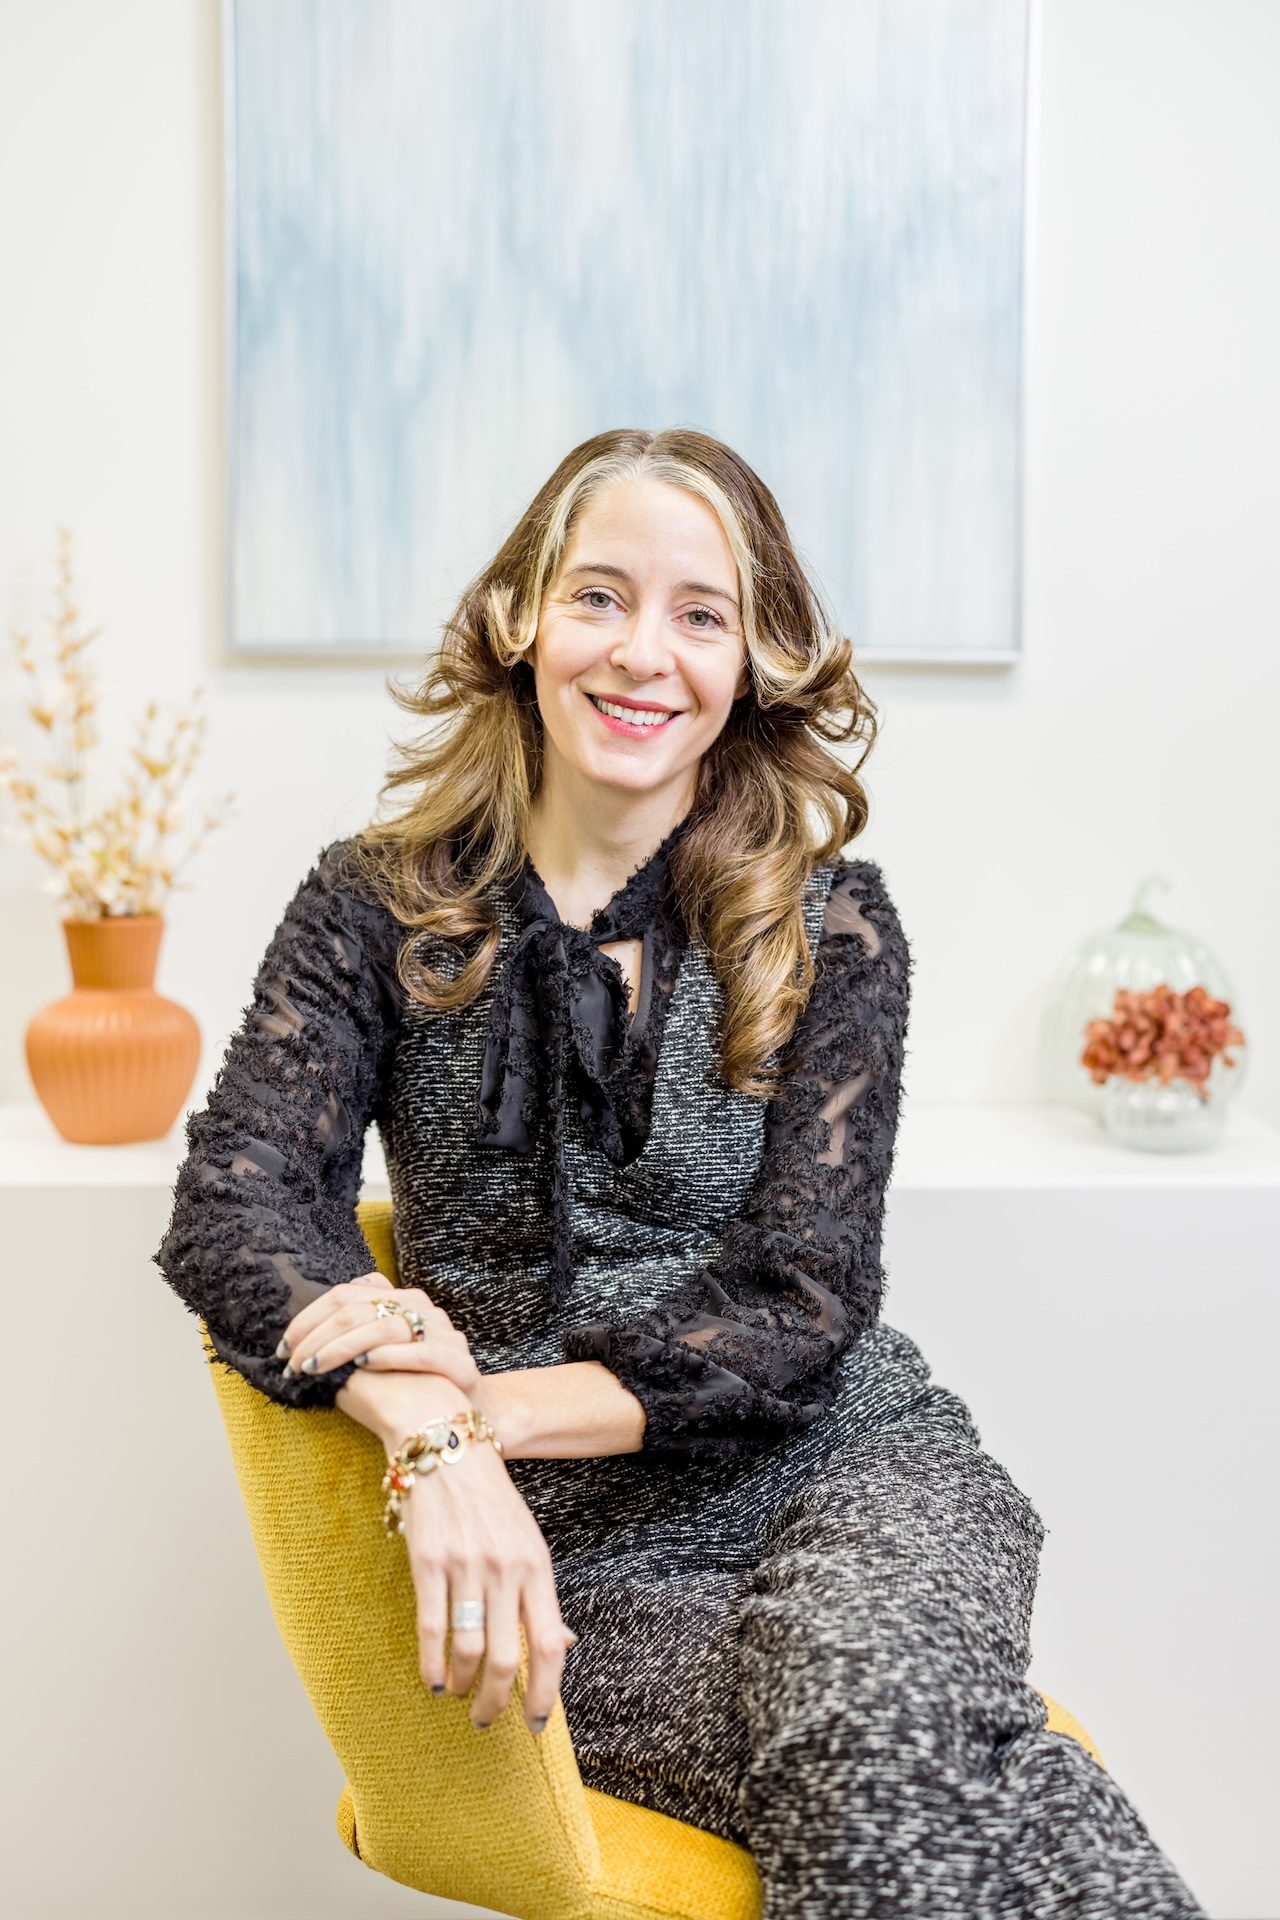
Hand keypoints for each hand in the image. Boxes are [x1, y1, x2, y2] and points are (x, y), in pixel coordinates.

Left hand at [279, 1273, 479, 1394]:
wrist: (455, 1417)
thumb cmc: (407, 1385)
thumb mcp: (377, 1351)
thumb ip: (353, 1332)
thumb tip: (298, 1337)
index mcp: (401, 1299)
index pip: (343, 1294)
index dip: (308, 1318)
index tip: (285, 1346)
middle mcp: (423, 1309)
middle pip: (356, 1308)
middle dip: (315, 1336)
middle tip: (292, 1363)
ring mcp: (443, 1334)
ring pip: (382, 1327)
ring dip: (340, 1348)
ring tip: (315, 1368)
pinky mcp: (458, 1363)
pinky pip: (419, 1353)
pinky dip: (387, 1357)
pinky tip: (362, 1366)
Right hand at [382, 1396, 578, 1732]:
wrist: (444, 1443)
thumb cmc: (489, 1498)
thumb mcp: (528, 1542)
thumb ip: (540, 1596)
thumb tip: (564, 1646)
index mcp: (536, 1565)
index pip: (549, 1644)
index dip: (545, 1692)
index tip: (535, 1723)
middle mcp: (506, 1569)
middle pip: (508, 1658)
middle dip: (497, 1701)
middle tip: (486, 1720)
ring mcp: (466, 1565)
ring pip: (468, 1649)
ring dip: (462, 1685)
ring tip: (457, 1695)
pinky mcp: (428, 1561)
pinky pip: (431, 1628)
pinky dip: (431, 1665)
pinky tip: (431, 1680)